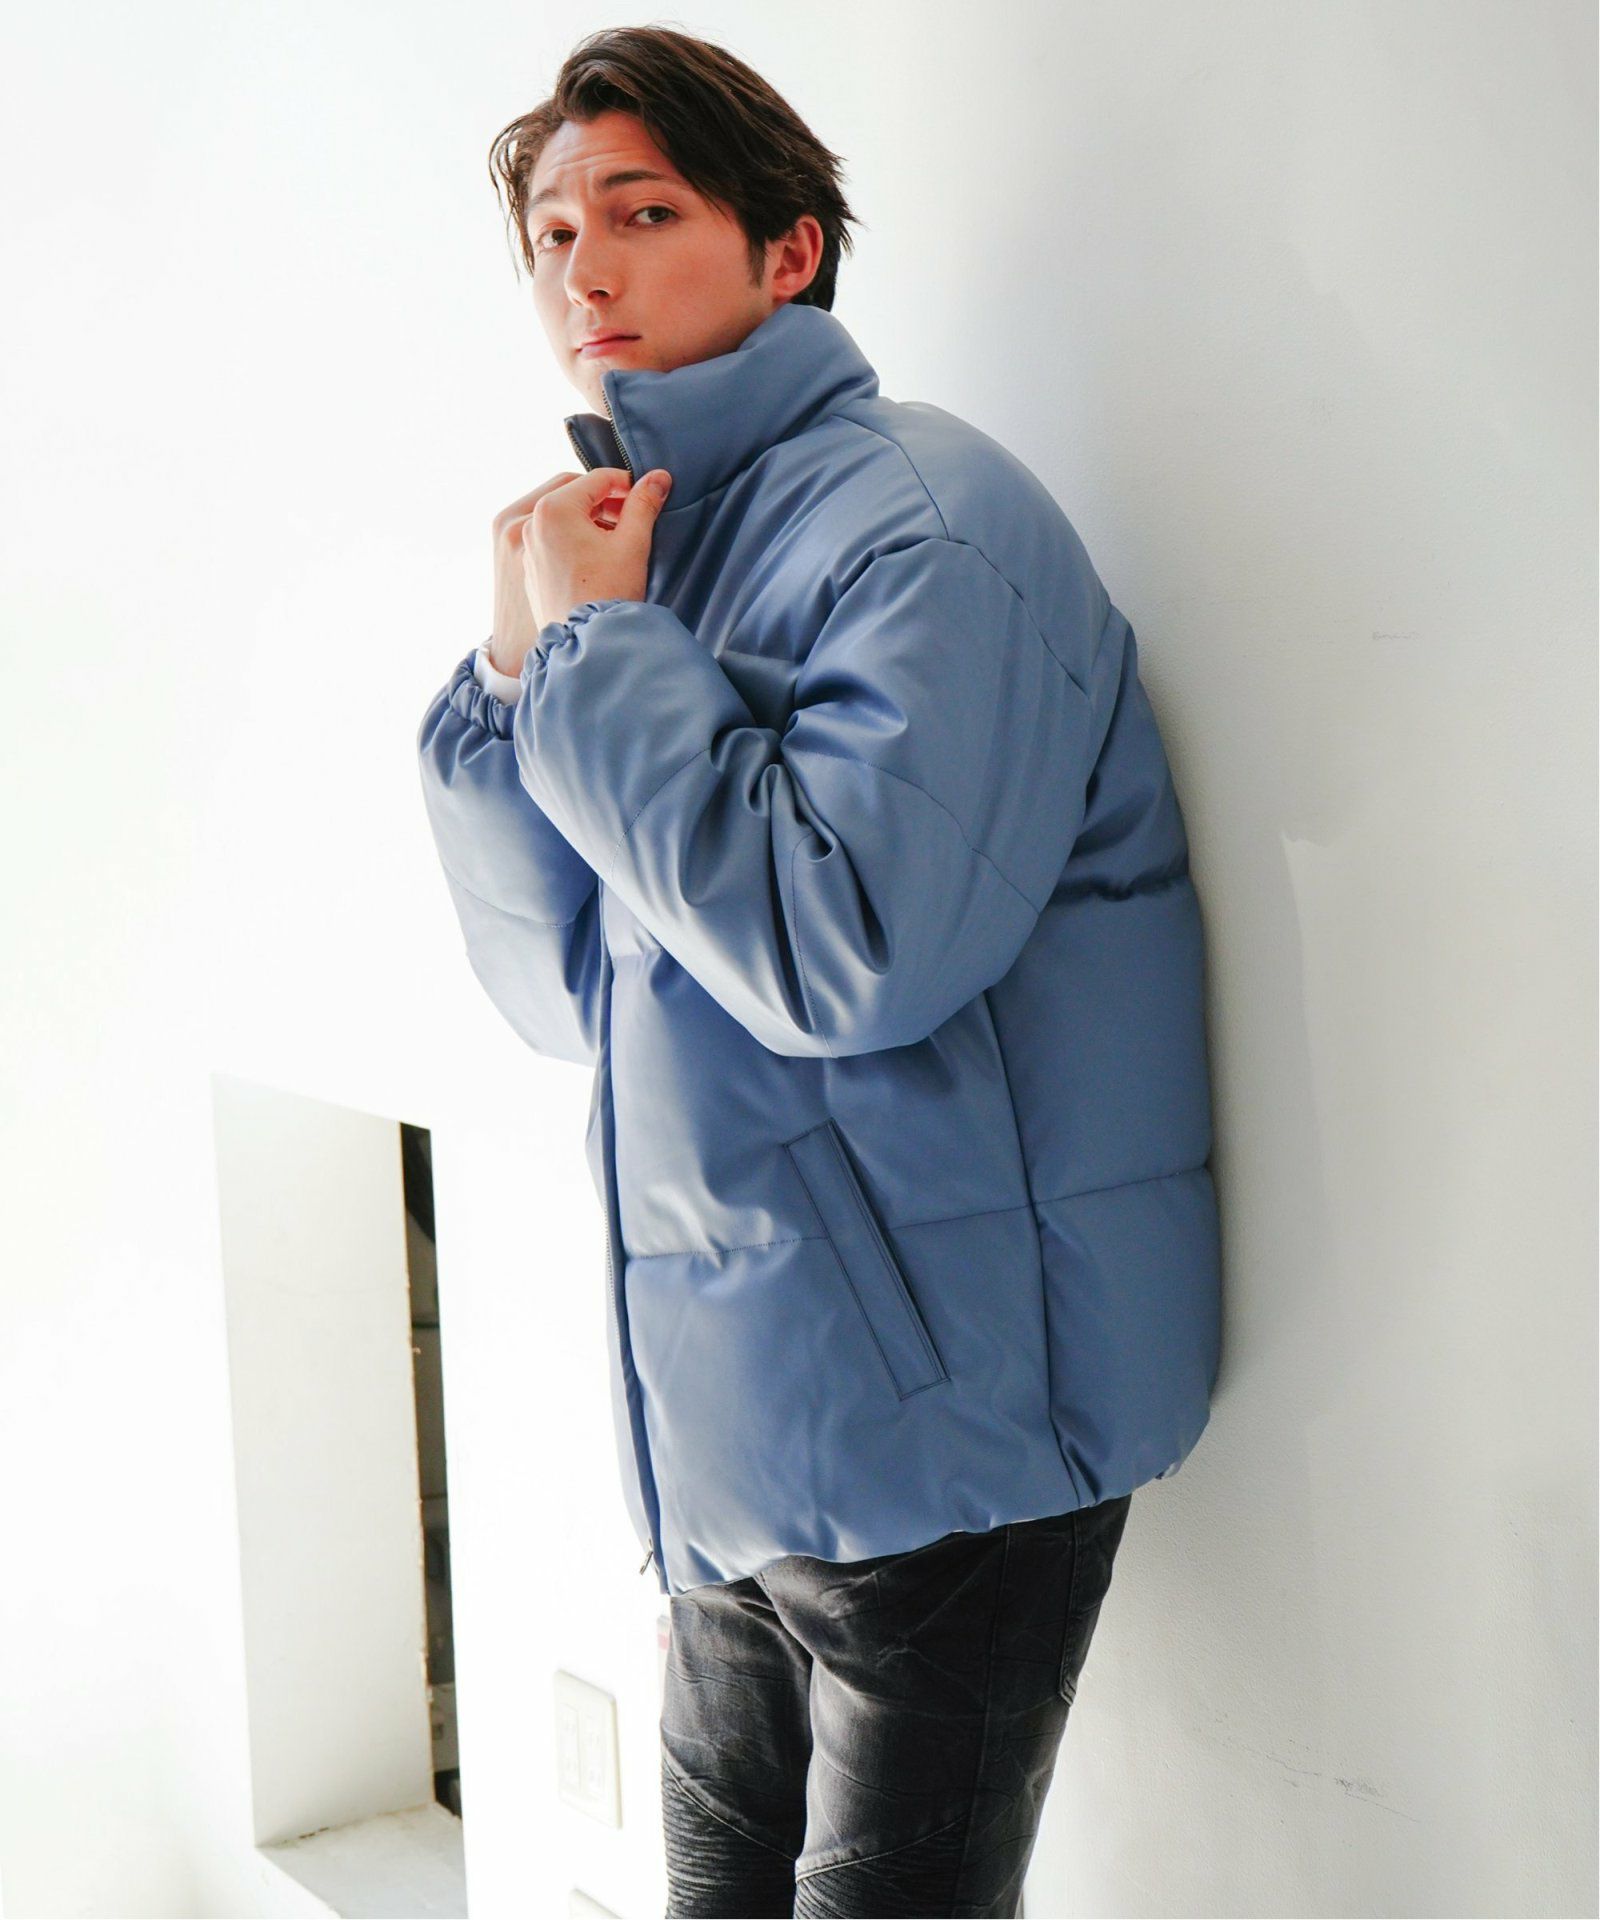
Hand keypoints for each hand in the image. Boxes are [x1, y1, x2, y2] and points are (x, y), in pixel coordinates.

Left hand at [487, 466, 671, 678]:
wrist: (588, 644)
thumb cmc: (608, 594)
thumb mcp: (633, 543)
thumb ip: (644, 504)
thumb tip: (658, 478)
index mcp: (553, 509)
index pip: (597, 478)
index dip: (628, 484)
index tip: (647, 496)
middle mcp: (531, 524)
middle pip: (574, 493)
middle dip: (606, 499)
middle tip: (633, 515)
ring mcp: (527, 549)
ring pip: (562, 516)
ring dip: (591, 518)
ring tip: (618, 538)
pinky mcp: (530, 570)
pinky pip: (552, 540)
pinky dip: (575, 538)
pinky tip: (599, 558)